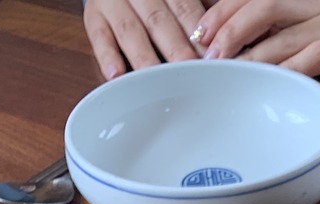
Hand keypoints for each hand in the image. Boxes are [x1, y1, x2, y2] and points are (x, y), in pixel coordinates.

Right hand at [83, 0, 208, 79]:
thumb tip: (225, 42)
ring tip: (156, 79)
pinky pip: (99, 36)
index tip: (211, 57)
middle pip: (159, 21)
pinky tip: (116, 74)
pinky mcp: (94, 17)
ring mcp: (113, 4)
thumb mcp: (176, 0)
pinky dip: (107, 56)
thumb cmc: (157, 1)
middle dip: (176, 48)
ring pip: (130, 31)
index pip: (184, 8)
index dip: (197, 33)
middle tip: (190, 71)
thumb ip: (197, 14)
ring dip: (144, 57)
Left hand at [193, 0, 319, 78]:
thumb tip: (217, 55)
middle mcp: (317, 4)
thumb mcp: (295, 44)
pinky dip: (292, 70)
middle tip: (214, 56)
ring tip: (237, 75)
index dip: (224, 10)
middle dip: (234, 30)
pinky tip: (275, 84)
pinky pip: (318, 56)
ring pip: (288, 33)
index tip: (201, 34)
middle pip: (267, 5)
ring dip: (257, 57)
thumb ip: (264, 42)